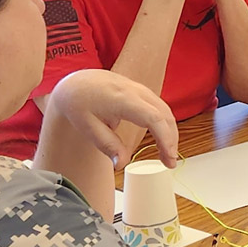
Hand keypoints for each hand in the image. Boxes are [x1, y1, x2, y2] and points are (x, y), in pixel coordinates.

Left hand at [45, 70, 179, 165]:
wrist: (76, 82)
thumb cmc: (79, 102)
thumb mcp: (86, 126)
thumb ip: (106, 144)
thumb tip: (121, 164)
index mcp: (122, 99)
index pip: (153, 118)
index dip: (165, 138)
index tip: (168, 158)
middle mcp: (136, 91)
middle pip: (165, 115)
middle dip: (171, 140)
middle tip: (169, 163)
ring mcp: (141, 89)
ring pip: (165, 110)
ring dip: (170, 133)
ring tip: (166, 155)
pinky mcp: (142, 92)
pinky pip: (159, 107)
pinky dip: (165, 124)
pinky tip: (161, 139)